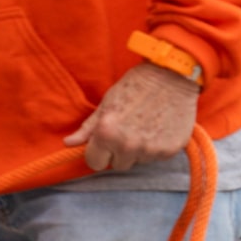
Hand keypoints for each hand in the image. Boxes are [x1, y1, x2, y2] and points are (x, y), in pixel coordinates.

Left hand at [66, 62, 199, 172]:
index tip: (105, 143)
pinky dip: (157, 147)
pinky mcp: (169, 151)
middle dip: (120, 152)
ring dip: (139, 150)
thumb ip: (88, 128)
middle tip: (129, 130)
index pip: (95, 163)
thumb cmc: (135, 86)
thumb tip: (68, 144)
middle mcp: (128, 146)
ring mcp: (150, 150)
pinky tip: (159, 128)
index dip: (99, 153)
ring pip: (138, 161)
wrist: (172, 76)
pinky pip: (157, 157)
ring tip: (146, 126)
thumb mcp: (107, 103)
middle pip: (118, 165)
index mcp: (107, 134)